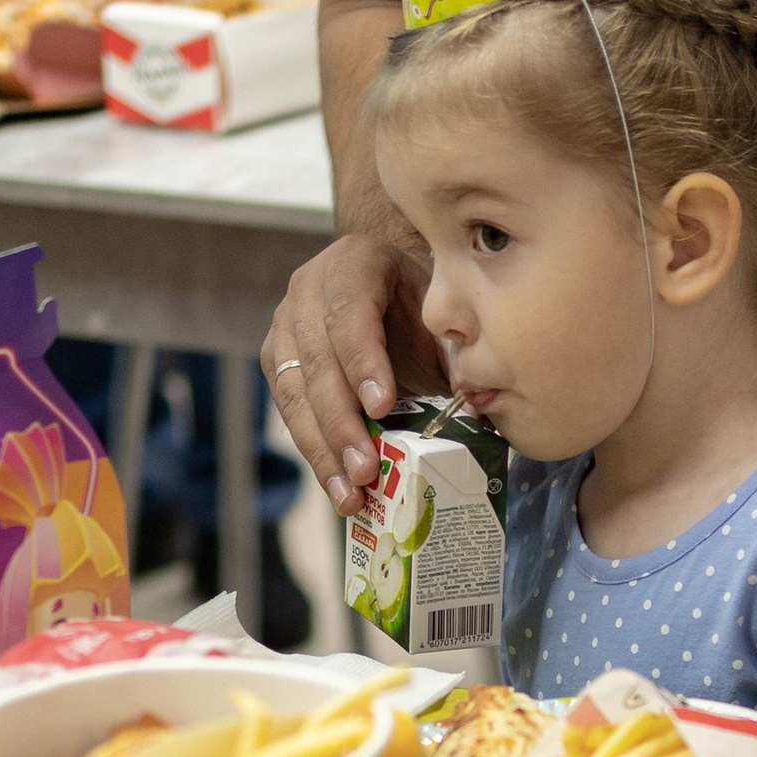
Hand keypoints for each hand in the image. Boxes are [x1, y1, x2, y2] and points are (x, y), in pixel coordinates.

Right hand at [263, 232, 441, 514]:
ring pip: (294, 393)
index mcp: (354, 263)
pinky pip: (291, 412)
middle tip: (366, 469)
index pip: (349, 312)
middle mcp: (307, 289)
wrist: (390, 289)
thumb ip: (459, 352)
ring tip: (351, 493)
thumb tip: (478, 403)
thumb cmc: (423, 306)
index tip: (381, 407)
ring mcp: (285, 326)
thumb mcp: (444, 318)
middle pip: (316, 360)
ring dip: (323, 448)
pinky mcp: (278, 363)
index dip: (362, 361)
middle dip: (342, 422)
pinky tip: (339, 487)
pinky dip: (316, 452)